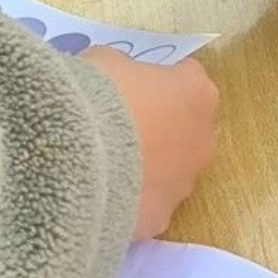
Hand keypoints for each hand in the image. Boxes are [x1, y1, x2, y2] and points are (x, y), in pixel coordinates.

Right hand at [82, 47, 219, 239]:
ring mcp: (185, 182)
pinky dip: (132, 200)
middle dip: (163, 127)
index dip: (160, 82)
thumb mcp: (108, 61)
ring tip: (108, 164)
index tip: (135, 86)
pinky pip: (149, 204)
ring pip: (173, 171)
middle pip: (188, 128)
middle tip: (123, 126)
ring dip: (150, 166)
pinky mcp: (161, 216)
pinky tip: (103, 195)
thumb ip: (128, 70)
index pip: (188, 78)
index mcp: (197, 92)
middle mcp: (203, 138)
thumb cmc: (97, 95)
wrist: (75, 154)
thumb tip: (126, 82)